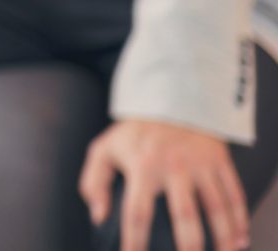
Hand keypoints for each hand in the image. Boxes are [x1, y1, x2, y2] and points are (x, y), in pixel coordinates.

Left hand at [81, 118, 250, 250]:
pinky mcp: (220, 161)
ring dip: (223, 237)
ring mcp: (200, 164)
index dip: (135, 240)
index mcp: (142, 166)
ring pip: (217, 207)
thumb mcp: (104, 149)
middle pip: (184, 213)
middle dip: (189, 244)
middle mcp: (173, 166)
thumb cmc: (134, 134)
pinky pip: (235, 194)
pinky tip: (239, 242)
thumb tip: (98, 217)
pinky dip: (240, 219)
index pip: (137, 212)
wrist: (169, 99)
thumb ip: (93, 182)